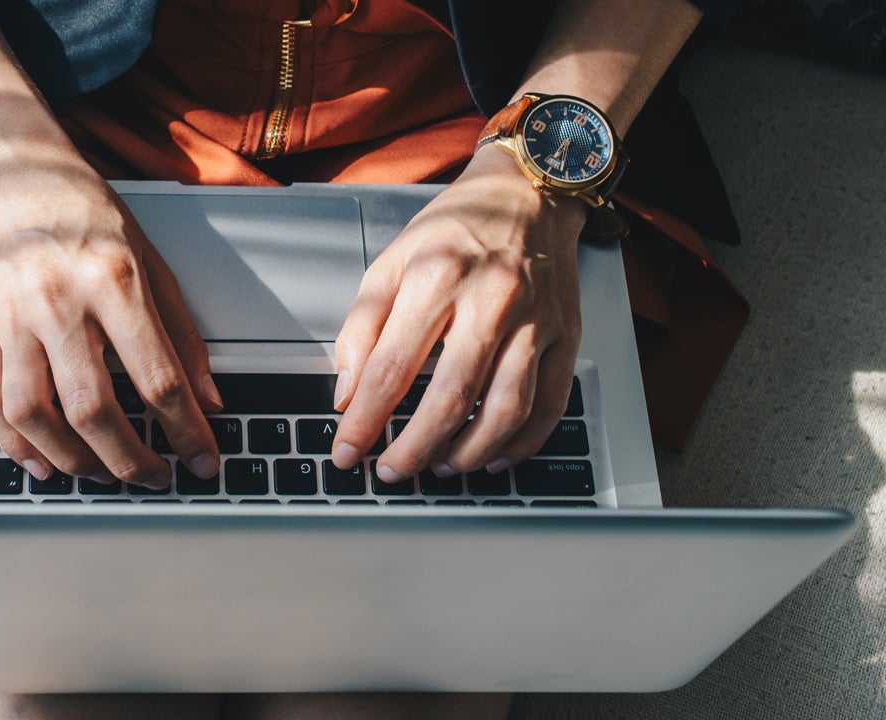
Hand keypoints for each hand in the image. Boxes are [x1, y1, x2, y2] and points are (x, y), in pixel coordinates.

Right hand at [0, 161, 221, 487]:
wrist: (17, 180)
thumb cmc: (89, 219)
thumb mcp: (153, 265)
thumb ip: (182, 336)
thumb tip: (209, 400)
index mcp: (114, 282)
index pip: (156, 377)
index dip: (185, 430)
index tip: (202, 460)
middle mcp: (60, 302)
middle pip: (93, 408)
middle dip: (129, 460)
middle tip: (153, 479)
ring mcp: (13, 318)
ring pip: (35, 415)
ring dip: (73, 461)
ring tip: (102, 474)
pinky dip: (17, 444)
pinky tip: (43, 463)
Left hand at [330, 146, 584, 480]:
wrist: (528, 193)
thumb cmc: (455, 229)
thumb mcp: (391, 262)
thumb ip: (361, 329)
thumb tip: (348, 395)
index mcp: (436, 276)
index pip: (392, 368)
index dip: (365, 421)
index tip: (346, 452)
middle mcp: (490, 299)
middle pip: (451, 397)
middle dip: (414, 448)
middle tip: (391, 472)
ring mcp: (535, 320)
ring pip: (505, 409)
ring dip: (468, 452)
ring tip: (438, 469)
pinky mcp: (565, 335)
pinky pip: (549, 405)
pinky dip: (520, 443)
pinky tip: (492, 457)